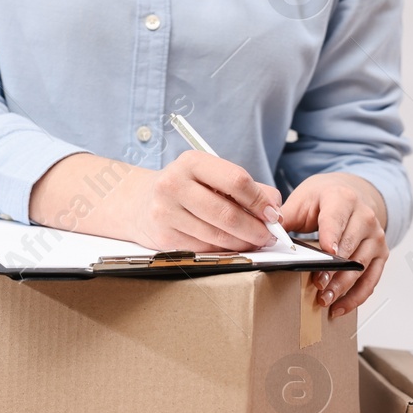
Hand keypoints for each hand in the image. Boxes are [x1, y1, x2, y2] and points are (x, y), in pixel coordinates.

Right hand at [128, 151, 282, 251]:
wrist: (139, 202)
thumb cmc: (185, 187)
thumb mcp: (209, 175)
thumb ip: (244, 188)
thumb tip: (274, 208)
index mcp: (191, 162)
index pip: (236, 180)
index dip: (259, 200)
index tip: (272, 213)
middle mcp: (174, 184)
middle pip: (227, 213)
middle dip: (255, 228)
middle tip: (269, 235)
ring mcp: (165, 212)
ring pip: (217, 235)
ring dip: (243, 243)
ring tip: (255, 242)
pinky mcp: (163, 237)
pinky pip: (204, 249)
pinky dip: (224, 250)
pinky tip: (231, 246)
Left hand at [280, 173, 388, 317]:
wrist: (349, 194)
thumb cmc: (323, 199)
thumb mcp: (302, 201)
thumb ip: (285, 218)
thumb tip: (266, 237)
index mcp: (342, 199)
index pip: (336, 220)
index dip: (331, 238)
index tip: (327, 254)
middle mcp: (365, 216)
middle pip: (350, 247)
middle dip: (334, 270)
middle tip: (318, 286)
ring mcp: (376, 236)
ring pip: (361, 266)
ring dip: (343, 287)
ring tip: (325, 300)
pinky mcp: (381, 253)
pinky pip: (372, 279)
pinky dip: (356, 296)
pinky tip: (340, 307)